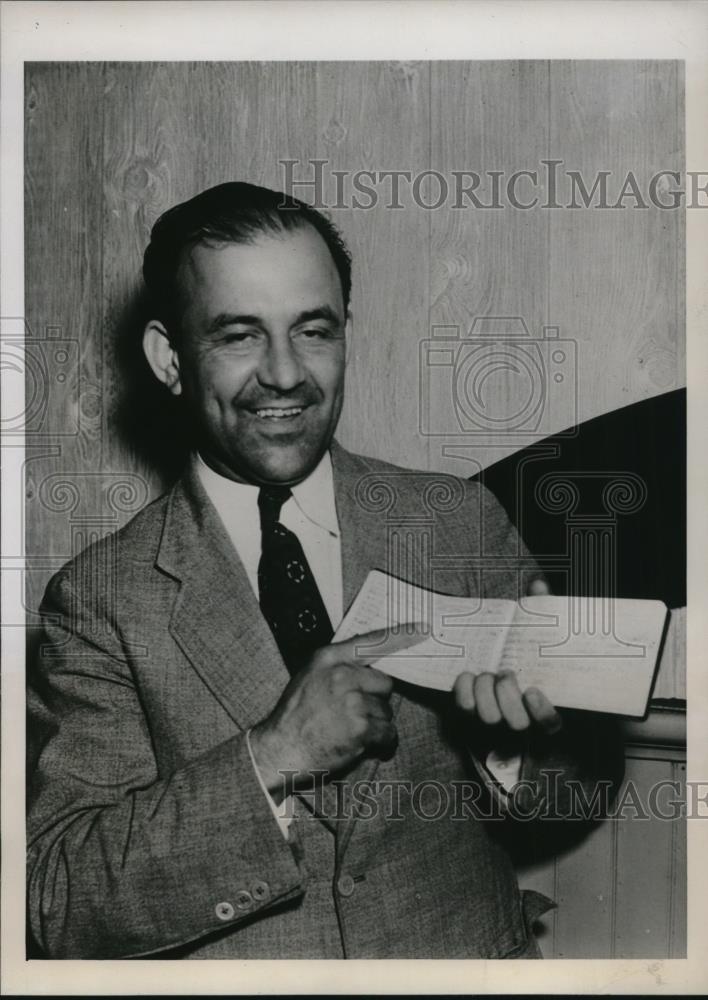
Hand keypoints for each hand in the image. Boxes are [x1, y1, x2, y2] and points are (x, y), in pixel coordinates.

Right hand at [249, 627, 421, 801]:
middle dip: (376, 698)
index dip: (401, 635)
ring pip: (386, 709)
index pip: (371, 641)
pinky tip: (366, 743)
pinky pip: (388, 731)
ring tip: (352, 730)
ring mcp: (352, 701)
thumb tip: (369, 665)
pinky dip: (382, 741)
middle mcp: (341, 675)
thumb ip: (337, 665)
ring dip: (376, 722)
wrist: (280, 748)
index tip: (423, 630)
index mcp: (328, 658)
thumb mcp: (309, 675)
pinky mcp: (360, 728)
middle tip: (357, 711)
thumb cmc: (295, 714)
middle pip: (384, 682)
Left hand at [453, 574, 560, 734]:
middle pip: (517, 724)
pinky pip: (464, 711)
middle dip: (507, 697)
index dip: (543, 712)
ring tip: (485, 672)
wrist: (491, 668)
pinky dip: (463, 692)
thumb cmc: (522, 655)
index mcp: (544, 706)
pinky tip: (466, 674)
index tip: (533, 690)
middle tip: (504, 673)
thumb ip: (540, 612)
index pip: (551, 724)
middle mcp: (521, 720)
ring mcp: (495, 720)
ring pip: (489, 719)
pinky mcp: (471, 715)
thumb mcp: (535, 635)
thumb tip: (537, 586)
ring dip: (485, 694)